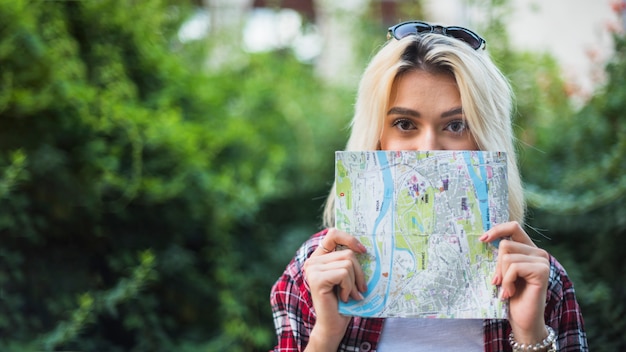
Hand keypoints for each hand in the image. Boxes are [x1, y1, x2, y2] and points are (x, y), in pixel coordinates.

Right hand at [303, 228, 366, 350]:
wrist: (333, 325)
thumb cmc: (344, 301)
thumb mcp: (348, 276)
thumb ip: (350, 261)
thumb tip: (365, 247)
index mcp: (319, 258)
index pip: (333, 234)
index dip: (349, 239)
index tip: (363, 250)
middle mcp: (312, 261)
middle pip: (347, 253)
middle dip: (359, 272)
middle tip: (358, 289)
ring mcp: (313, 269)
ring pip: (348, 263)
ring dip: (354, 282)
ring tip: (350, 295)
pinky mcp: (317, 279)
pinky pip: (344, 274)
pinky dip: (349, 287)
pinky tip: (344, 298)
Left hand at [480, 221, 550, 344]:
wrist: (522, 319)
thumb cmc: (510, 295)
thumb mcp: (502, 271)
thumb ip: (500, 255)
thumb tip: (483, 237)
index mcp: (528, 249)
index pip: (513, 226)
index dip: (497, 230)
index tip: (482, 239)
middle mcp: (538, 252)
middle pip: (506, 244)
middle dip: (497, 265)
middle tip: (499, 282)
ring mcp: (542, 260)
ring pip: (507, 256)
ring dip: (502, 276)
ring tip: (507, 289)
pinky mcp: (542, 270)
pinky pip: (513, 267)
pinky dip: (507, 282)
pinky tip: (511, 292)